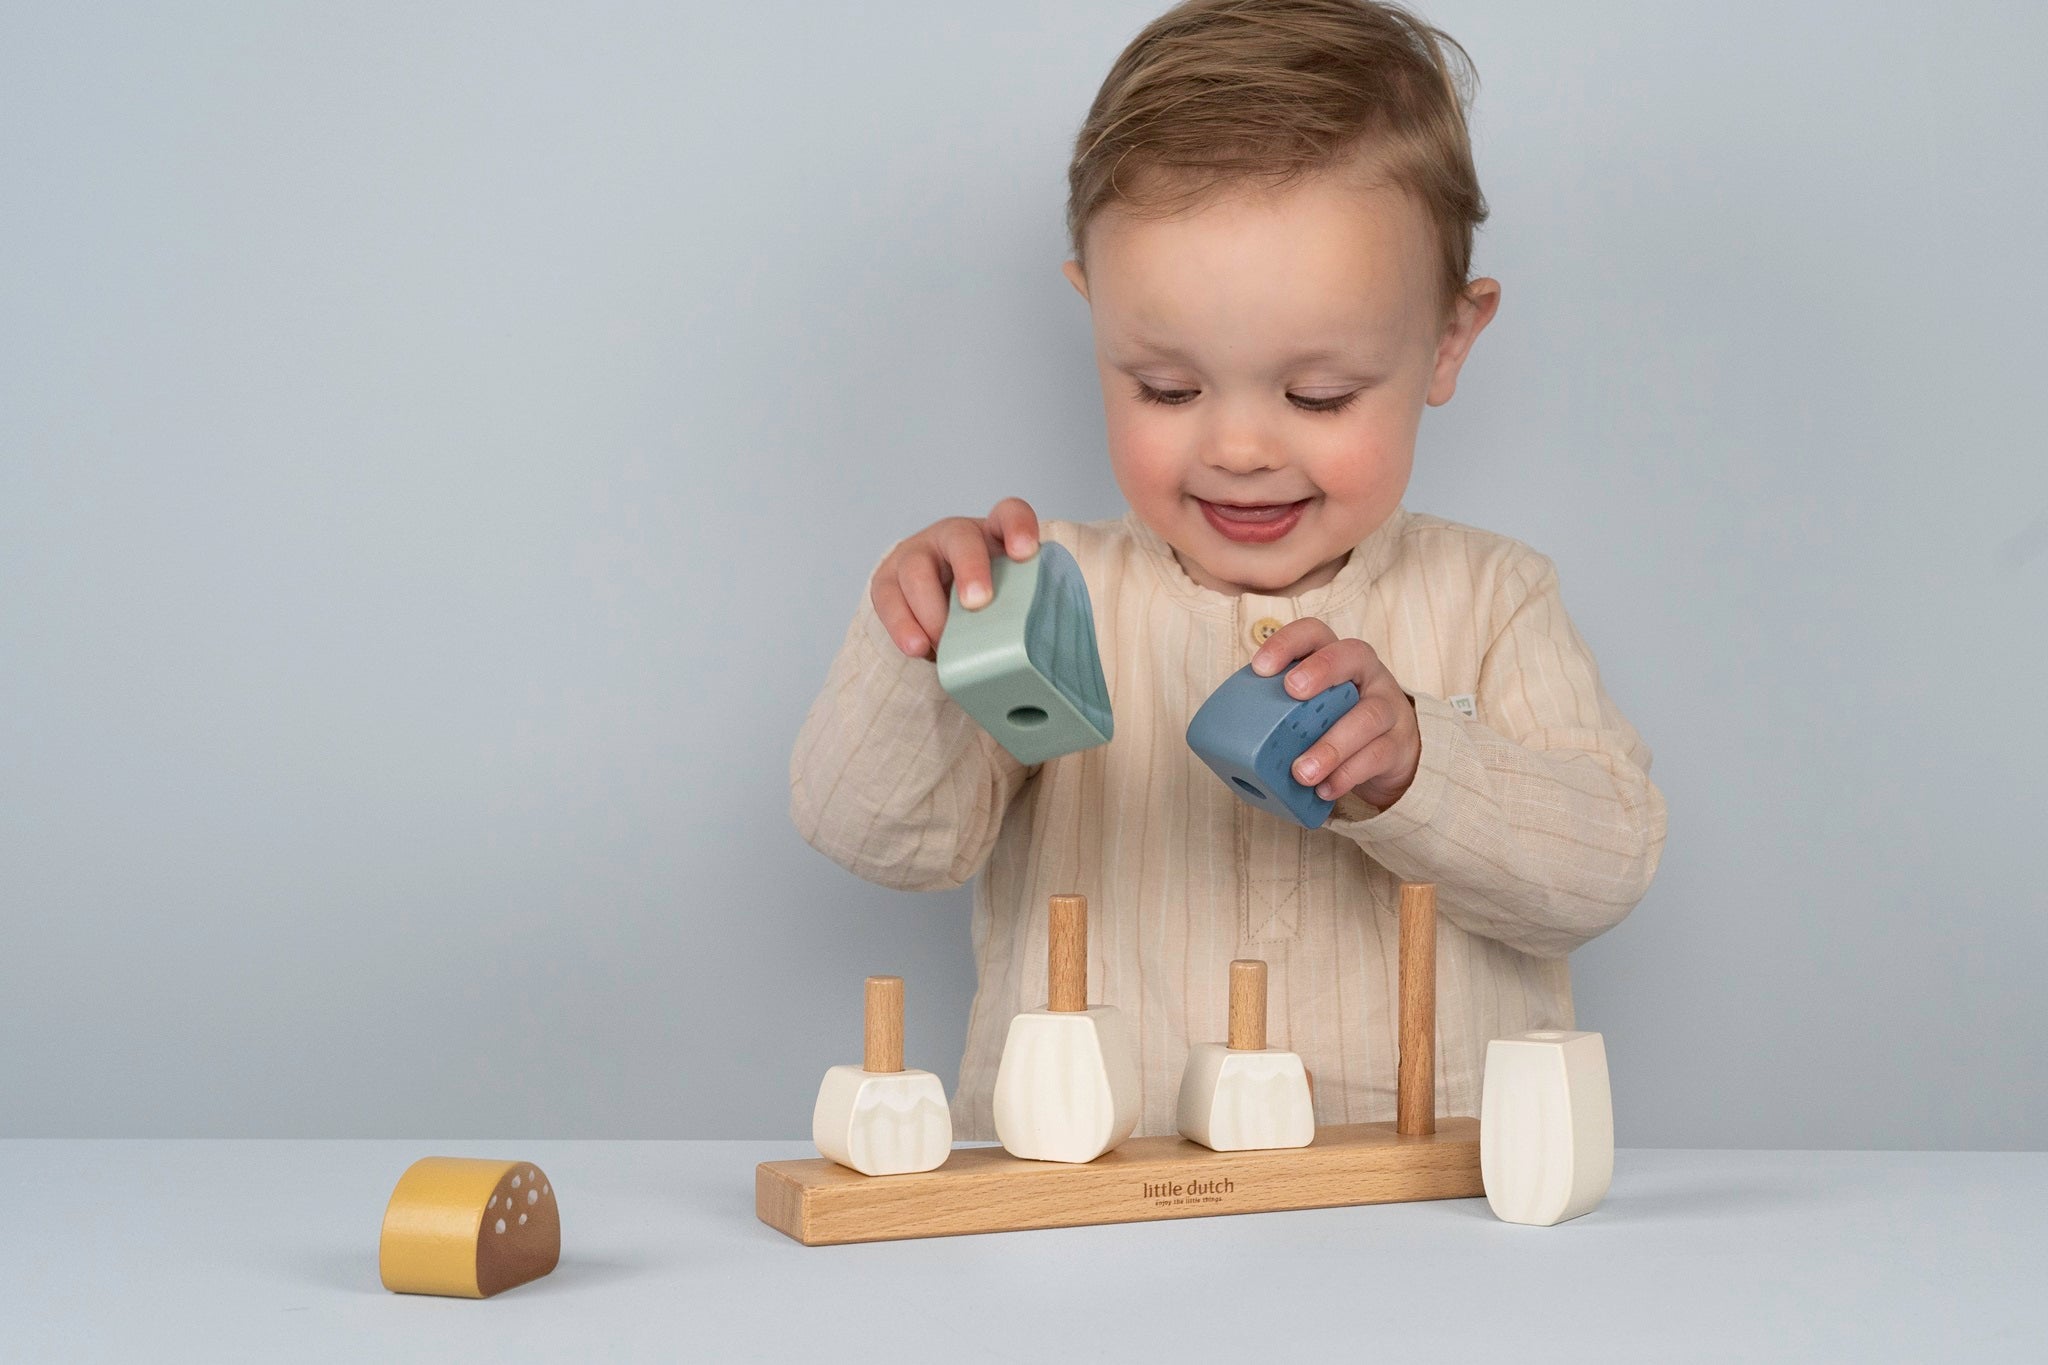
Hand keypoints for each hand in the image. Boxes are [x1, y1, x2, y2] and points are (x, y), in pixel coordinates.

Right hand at [870, 497, 1040, 659]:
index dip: (1018, 527)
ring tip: (943, 643)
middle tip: (977, 603)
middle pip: (960, 539)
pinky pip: (888, 599)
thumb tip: (1046, 652)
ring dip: (931, 609)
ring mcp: (916, 555)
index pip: (1010, 515)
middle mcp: (953, 537)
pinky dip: (902, 625)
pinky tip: (918, 647)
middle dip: (968, 569)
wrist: (942, 607)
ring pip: (916, 570)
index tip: (1025, 552)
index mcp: (992, 534)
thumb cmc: (987, 602)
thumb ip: (1025, 607)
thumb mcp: (1010, 596)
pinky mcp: (887, 581)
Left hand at [1250, 618, 1421, 810]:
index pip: (1315, 633)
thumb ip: (1283, 710)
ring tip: (1302, 772)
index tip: (1260, 667)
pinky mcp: (1399, 743)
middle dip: (1321, 670)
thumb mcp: (1313, 707)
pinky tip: (1325, 789)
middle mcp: (1366, 674)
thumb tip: (1230, 742)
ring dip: (1331, 745)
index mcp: (1336, 658)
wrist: (1391, 751)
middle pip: (1352, 655)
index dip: (1288, 643)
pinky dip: (1347, 775)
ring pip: (1367, 716)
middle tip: (1292, 693)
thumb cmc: (1337, 722)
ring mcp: (1388, 707)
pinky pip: (1377, 756)